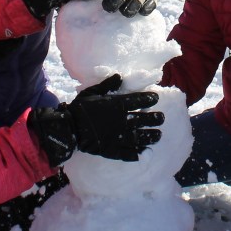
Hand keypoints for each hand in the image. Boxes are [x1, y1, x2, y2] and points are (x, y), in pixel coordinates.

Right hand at [27, 74, 164, 165]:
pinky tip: (147, 153)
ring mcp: (119, 137)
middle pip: (144, 119)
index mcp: (117, 105)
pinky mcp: (113, 149)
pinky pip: (129, 153)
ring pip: (141, 137)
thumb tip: (119, 76)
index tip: (155, 98)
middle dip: (155, 118)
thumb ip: (107, 84)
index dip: (149, 99)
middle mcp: (122, 121)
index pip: (139, 101)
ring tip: (159, 135)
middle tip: (161, 118)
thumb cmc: (80, 108)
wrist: (69, 128)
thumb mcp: (92, 91)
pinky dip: (139, 153)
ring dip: (152, 135)